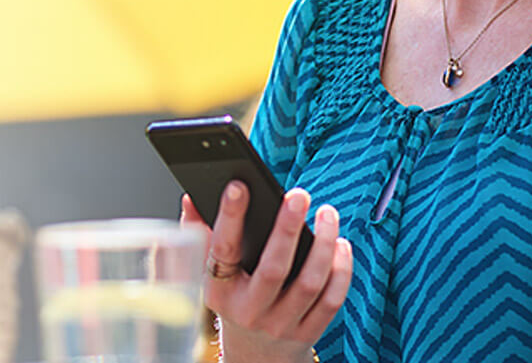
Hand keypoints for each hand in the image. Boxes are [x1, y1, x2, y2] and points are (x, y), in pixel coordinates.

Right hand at [181, 183, 350, 361]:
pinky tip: (341, 245)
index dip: (229, 217)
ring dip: (323, 244)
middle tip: (298, 195)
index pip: (222, 251)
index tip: (239, 186)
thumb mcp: (210, 275)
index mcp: (219, 292)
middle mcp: (249, 311)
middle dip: (286, 228)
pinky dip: (341, 270)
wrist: (255, 355)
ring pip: (309, 283)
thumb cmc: (234, 301)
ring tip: (326, 212)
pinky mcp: (308, 333)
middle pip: (273, 269)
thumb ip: (200, 235)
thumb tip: (191, 197)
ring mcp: (281, 325)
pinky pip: (331, 300)